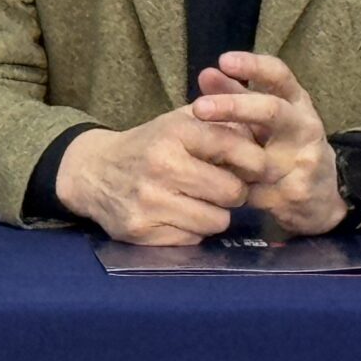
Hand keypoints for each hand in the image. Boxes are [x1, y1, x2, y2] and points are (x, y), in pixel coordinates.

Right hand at [54, 107, 268, 245]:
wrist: (93, 171)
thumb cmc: (149, 145)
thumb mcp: (180, 121)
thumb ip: (223, 121)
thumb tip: (268, 133)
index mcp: (175, 130)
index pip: (235, 147)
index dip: (255, 161)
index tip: (256, 167)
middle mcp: (162, 164)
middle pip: (232, 192)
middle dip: (234, 192)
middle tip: (221, 187)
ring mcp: (149, 200)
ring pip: (216, 220)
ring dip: (214, 214)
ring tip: (198, 201)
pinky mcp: (140, 230)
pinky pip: (192, 239)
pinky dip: (191, 230)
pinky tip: (176, 215)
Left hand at [188, 51, 345, 236]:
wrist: (324, 196)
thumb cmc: (287, 146)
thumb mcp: (268, 118)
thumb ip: (237, 95)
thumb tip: (206, 73)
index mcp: (298, 104)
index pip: (280, 76)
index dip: (253, 66)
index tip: (224, 60)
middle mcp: (305, 128)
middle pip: (271, 112)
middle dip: (234, 107)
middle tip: (199, 107)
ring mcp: (303, 162)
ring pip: (258, 156)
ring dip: (226, 155)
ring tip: (196, 153)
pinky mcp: (295, 194)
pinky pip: (252, 190)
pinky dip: (229, 185)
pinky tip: (210, 184)